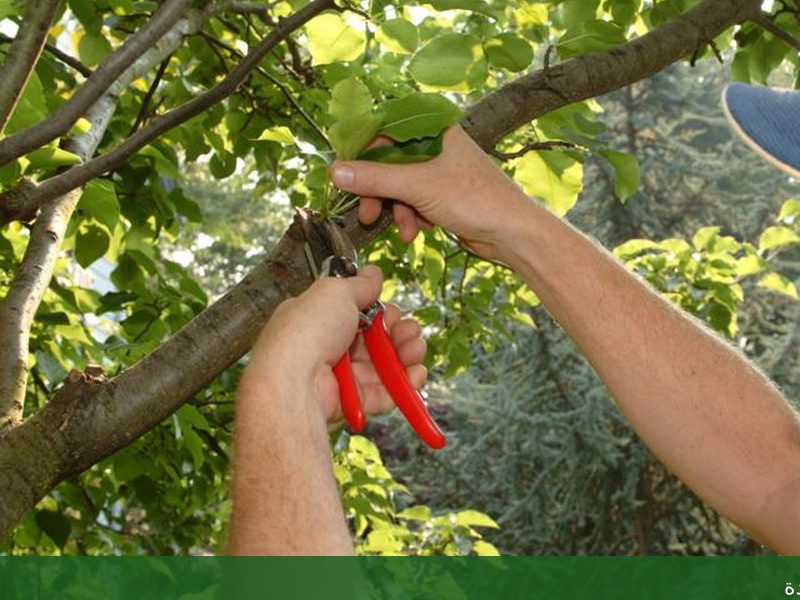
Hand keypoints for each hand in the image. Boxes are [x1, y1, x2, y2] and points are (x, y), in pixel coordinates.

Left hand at [246, 265, 426, 425]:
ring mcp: (342, 376)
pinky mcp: (353, 401)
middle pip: (376, 340)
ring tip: (414, 350)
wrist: (297, 379)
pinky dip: (404, 384)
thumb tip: (373, 273)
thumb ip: (359, 285)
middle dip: (399, 333)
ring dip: (406, 355)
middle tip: (408, 330)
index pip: (358, 314)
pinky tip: (415, 373)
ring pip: (384, 366)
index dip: (380, 311)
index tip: (389, 310)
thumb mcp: (335, 292)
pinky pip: (385, 393)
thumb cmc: (306, 332)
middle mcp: (329, 348)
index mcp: (320, 319)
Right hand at [329, 125, 531, 261]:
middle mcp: (437, 146)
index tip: (345, 173)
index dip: (363, 151)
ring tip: (405, 229)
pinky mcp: (444, 195)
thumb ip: (375, 178)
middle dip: (379, 191)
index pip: (386, 130)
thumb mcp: (419, 187)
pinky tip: (418, 231)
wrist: (513, 234)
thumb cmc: (476, 200)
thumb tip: (335, 171)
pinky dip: (411, 217)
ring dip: (396, 210)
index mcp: (435, 129)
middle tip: (368, 213)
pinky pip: (413, 201)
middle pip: (389, 162)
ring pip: (400, 186)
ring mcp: (441, 172)